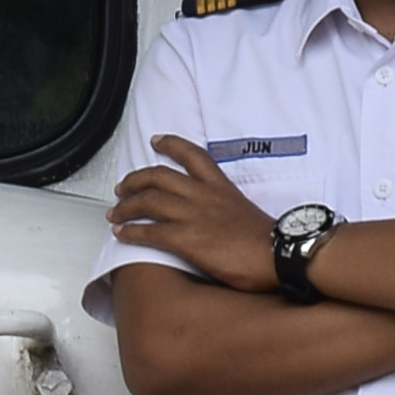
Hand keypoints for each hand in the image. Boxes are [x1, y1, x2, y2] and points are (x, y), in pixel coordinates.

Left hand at [110, 137, 280, 290]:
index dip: (171, 144)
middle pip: (158, 176)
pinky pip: (150, 232)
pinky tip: (122, 234)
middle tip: (122, 187)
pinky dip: (131, 232)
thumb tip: (216, 219)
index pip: (193, 155)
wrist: (279, 255)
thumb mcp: (246, 212)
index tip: (156, 140)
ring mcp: (194, 216)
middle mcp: (204, 196)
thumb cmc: (269, 242)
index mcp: (220, 187)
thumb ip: (225, 208)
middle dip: (134, 180)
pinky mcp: (187, 239)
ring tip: (115, 213)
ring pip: (148, 201)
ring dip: (126, 206)